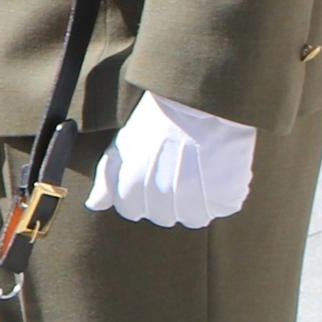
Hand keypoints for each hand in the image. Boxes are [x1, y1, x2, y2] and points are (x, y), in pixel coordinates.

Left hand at [87, 92, 257, 228]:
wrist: (198, 104)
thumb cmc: (156, 123)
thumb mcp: (122, 145)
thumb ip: (106, 179)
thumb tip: (95, 205)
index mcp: (132, 190)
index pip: (131, 211)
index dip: (138, 193)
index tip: (149, 172)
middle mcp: (162, 201)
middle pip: (162, 217)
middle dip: (165, 198)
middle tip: (174, 168)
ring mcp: (195, 202)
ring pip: (192, 218)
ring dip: (194, 200)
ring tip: (196, 170)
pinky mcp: (225, 198)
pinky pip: (222, 208)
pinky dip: (222, 194)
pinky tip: (216, 170)